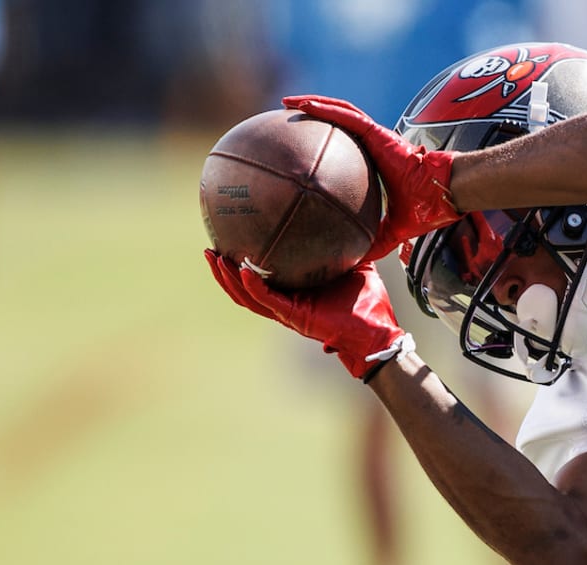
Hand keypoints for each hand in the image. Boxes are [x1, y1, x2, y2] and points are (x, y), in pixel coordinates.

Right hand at [205, 249, 412, 379]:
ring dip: (227, 279)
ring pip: (247, 296)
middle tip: (208, 250)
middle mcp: (286, 303)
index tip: (230, 242)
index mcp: (296, 292)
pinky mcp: (294, 317)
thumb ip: (350, 244)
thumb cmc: (369, 302)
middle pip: (243, 288)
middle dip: (223, 271)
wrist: (378, 330)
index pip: (262, 278)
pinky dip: (252, 286)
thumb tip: (355, 214)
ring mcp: (288, 311)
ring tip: (213, 258)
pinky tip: (242, 270)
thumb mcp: (358, 264)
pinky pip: (267, 300)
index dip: (243, 264)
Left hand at [282, 94, 461, 262]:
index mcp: (375, 162)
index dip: (324, 144)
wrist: (443, 194)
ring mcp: (376, 135)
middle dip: (312, 116)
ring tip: (288, 102)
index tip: (302, 147)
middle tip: (287, 117)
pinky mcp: (378, 132)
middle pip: (337, 122)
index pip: (345, 148)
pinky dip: (325, 109)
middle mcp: (373, 143)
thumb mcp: (392, 231)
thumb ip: (375, 242)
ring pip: (339, 111)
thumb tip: (355, 262)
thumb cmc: (425, 208)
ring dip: (313, 104)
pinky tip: (305, 105)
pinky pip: (347, 116)